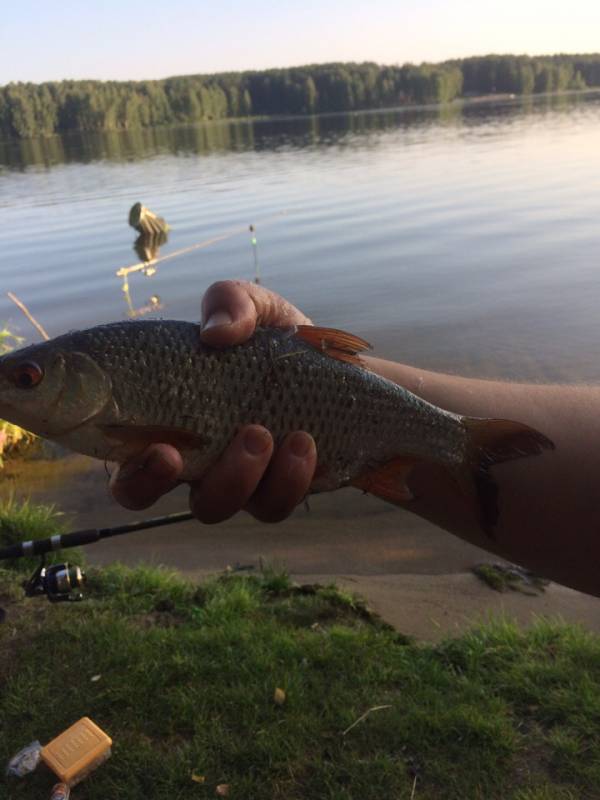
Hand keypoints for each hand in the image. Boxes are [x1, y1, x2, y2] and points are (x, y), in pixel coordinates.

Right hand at [110, 280, 316, 522]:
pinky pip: (274, 504)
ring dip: (241, 476)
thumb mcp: (253, 307)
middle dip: (179, 481)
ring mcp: (234, 482)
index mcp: (165, 424)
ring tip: (268, 433)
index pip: (128, 468)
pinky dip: (290, 478)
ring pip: (218, 507)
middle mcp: (190, 461)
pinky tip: (304, 444)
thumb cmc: (275, 341)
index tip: (163, 451)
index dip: (136, 474)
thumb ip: (230, 302)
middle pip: (157, 497)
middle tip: (232, 437)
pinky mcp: (278, 490)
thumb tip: (216, 333)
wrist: (334, 370)